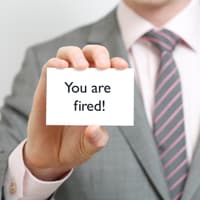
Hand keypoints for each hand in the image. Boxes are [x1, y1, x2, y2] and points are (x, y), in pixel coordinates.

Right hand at [24, 45, 127, 180]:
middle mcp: (82, 85)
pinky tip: (61, 68)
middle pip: (90, 56)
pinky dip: (54, 64)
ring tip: (81, 67)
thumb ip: (95, 139)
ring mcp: (64, 85)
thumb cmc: (74, 147)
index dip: (116, 64)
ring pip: (68, 55)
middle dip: (99, 54)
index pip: (109, 71)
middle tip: (103, 67)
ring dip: (76, 55)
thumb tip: (93, 127)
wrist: (51, 156)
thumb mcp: (89, 146)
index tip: (122, 67)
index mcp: (98, 95)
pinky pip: (49, 69)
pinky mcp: (46, 88)